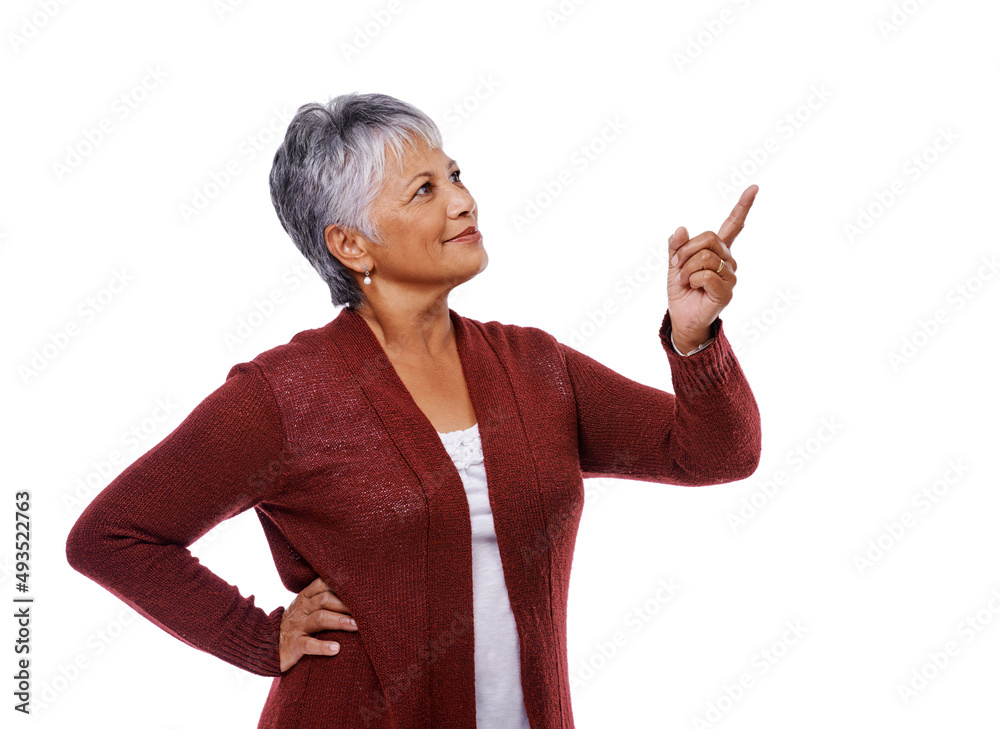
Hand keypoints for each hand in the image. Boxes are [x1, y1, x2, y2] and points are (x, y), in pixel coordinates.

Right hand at [279, 576, 357, 671]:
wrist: (266, 645)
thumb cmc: (295, 626)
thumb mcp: (306, 608)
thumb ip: (324, 600)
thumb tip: (354, 596)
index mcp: (305, 597)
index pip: (322, 584)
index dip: (340, 584)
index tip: (360, 587)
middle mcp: (302, 609)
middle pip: (325, 600)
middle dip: (345, 604)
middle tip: (365, 610)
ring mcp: (297, 627)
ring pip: (320, 619)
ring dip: (340, 621)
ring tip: (356, 626)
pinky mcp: (294, 645)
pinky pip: (308, 645)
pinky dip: (323, 647)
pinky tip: (336, 648)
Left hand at [667, 185, 758, 350]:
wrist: (681, 317)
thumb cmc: (682, 290)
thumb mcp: (675, 263)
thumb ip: (676, 245)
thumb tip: (681, 229)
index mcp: (718, 250)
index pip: (733, 225)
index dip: (743, 206)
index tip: (754, 187)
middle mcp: (728, 260)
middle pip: (708, 238)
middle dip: (685, 251)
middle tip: (676, 267)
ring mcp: (729, 276)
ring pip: (705, 258)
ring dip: (686, 269)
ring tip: (684, 280)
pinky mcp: (726, 292)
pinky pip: (706, 276)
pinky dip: (692, 280)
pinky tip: (693, 288)